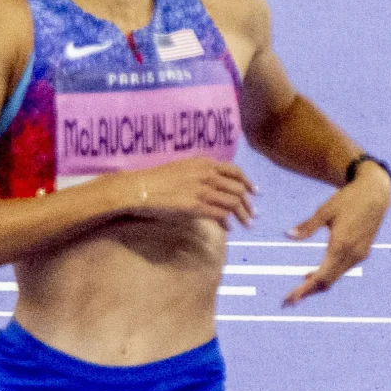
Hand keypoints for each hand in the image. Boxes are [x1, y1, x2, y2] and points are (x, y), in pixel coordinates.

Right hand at [107, 157, 257, 231]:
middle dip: (248, 204)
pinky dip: (226, 222)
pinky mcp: (194, 206)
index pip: (235, 171)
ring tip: (246, 224)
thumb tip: (215, 185)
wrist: (137, 188)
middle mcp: (205, 174)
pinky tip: (227, 228)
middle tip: (253, 214)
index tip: (254, 192)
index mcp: (204, 163)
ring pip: (232, 202)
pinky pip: (219, 214)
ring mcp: (200, 190)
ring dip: (242, 215)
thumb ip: (200, 173)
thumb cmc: (155, 179)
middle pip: (238, 189)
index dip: (248, 183)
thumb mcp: (181, 168)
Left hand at [277, 163, 388, 306]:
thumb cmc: (348, 198)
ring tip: (297, 290)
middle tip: (288, 300)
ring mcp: (359, 254)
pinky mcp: (362, 251)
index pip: (321, 277)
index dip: (304, 290)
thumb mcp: (325, 210)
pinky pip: (342, 269)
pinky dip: (327, 274)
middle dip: (308, 292)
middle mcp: (352, 254)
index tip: (289, 299)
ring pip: (335, 277)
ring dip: (317, 284)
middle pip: (328, 282)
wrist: (376, 193)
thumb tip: (288, 236)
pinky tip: (312, 273)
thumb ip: (307, 226)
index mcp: (341, 246)